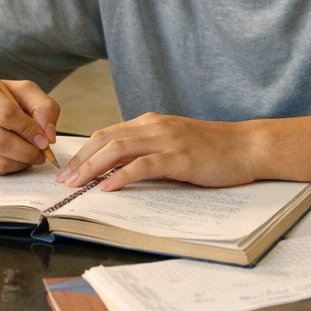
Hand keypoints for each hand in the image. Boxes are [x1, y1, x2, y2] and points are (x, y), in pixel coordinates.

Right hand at [0, 74, 60, 174]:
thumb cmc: (0, 99)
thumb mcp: (24, 92)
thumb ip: (44, 107)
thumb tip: (48, 136)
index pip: (6, 114)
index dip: (29, 130)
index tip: (44, 139)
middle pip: (0, 141)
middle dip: (28, 152)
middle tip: (42, 153)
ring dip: (20, 163)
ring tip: (30, 156)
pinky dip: (7, 169)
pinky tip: (12, 159)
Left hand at [55, 113, 258, 190]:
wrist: (248, 145)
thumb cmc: (214, 149)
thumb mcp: (176, 143)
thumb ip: (151, 149)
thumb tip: (120, 169)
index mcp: (151, 122)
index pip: (108, 133)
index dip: (84, 151)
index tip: (67, 169)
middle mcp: (155, 126)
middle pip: (106, 139)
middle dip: (80, 160)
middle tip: (63, 181)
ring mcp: (167, 140)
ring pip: (119, 149)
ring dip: (93, 167)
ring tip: (77, 185)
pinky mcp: (180, 157)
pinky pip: (144, 165)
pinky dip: (122, 176)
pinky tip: (108, 188)